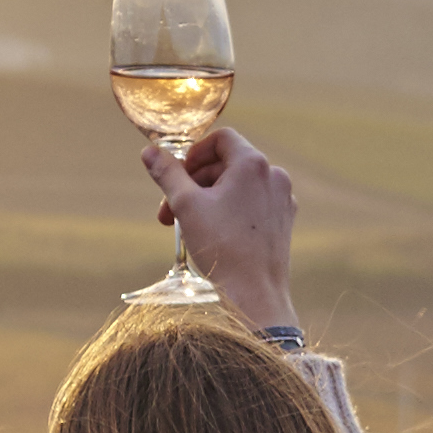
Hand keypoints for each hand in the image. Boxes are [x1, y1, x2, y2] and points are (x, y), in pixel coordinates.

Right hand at [144, 126, 301, 337]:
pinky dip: (231, 209)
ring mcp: (282, 199)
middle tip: (171, 210)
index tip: (178, 175)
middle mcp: (274, 176)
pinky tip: (215, 233)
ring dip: (210, 197)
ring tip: (189, 224)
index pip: (221, 139)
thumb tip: (149, 151)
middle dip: (195, 182)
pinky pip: (253, 203)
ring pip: (240, 185)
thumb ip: (167, 173)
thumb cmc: (222, 247)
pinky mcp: (284, 220)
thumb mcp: (186, 205)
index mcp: (252, 164)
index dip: (194, 153)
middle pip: (228, 164)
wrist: (255, 294)